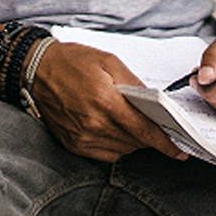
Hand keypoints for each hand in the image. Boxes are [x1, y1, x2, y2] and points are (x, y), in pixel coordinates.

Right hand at [29, 41, 188, 162]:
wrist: (35, 70)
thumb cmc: (72, 61)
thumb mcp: (108, 61)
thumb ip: (134, 83)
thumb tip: (154, 103)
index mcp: (106, 101)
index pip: (144, 130)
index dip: (165, 142)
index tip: (179, 150)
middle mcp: (94, 124)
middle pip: (135, 142)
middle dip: (150, 137)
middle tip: (159, 128)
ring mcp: (83, 137)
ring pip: (122, 150)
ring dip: (133, 141)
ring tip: (133, 123)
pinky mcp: (73, 144)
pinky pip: (105, 154)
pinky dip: (116, 145)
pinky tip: (115, 129)